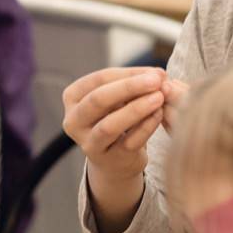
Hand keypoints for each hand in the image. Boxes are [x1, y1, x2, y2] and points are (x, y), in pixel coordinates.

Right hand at [63, 68, 188, 232]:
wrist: (116, 159)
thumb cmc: (117, 117)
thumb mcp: (120, 97)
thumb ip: (136, 83)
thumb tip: (160, 74)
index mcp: (73, 97)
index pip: (99, 80)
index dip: (128, 74)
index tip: (155, 72)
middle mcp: (74, 121)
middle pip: (98, 100)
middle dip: (129, 87)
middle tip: (156, 81)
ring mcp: (89, 143)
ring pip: (109, 126)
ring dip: (136, 109)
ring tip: (159, 98)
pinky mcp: (109, 160)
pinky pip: (128, 142)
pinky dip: (146, 127)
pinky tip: (159, 114)